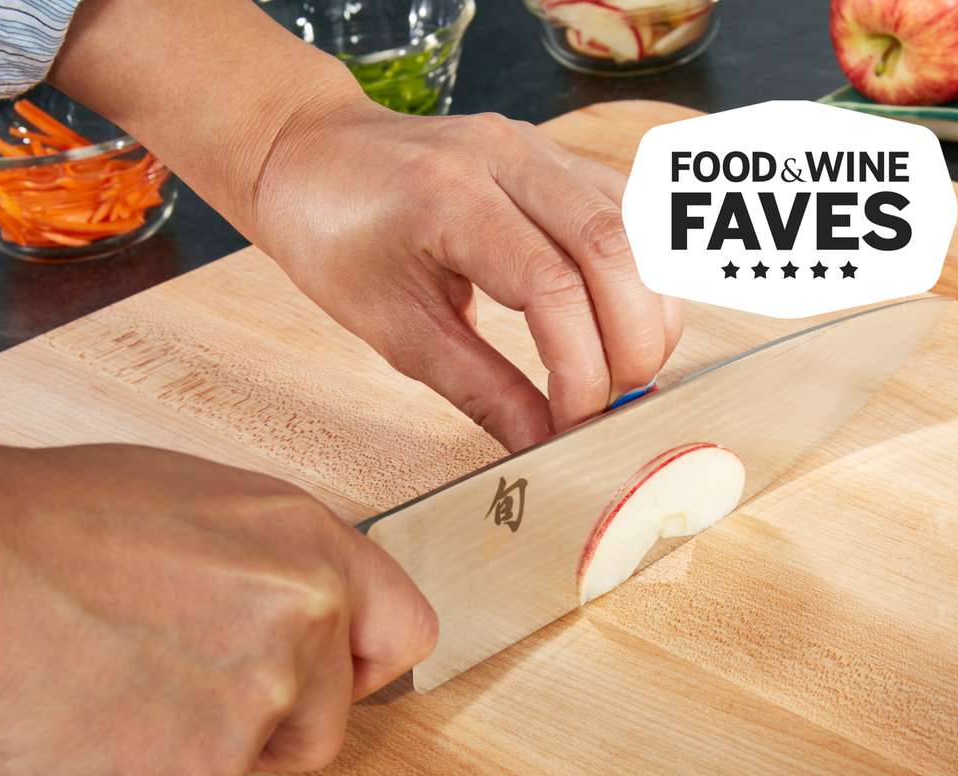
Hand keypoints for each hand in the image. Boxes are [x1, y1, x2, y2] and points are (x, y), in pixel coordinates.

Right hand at [0, 427, 435, 775]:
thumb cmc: (32, 523)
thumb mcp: (189, 507)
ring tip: (103, 692)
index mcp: (308, 544)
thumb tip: (279, 610)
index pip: (404, 630)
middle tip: (169, 690)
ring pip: (242, 769)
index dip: (358, 668)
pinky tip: (71, 724)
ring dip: (182, 755)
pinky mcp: (197, 771)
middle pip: (326, 721)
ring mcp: (258, 698)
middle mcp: (305, 616)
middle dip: (260, 727)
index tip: (327, 682)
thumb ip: (261, 567)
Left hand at [51, 0, 681, 452]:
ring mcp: (539, 146)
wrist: (310, 154)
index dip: (580, 370)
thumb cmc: (334, 236)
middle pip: (613, 249)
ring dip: (647, 309)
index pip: (551, 287)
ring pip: (636, 227)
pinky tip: (622, 322)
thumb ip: (479, 388)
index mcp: (449, 197)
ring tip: (622, 370)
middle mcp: (507, 157)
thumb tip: (544, 446)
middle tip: (614, 404)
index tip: (576, 426)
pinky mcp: (557, 155)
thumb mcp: (392, 327)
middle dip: (631, 343)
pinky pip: (629, 212)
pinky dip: (640, 275)